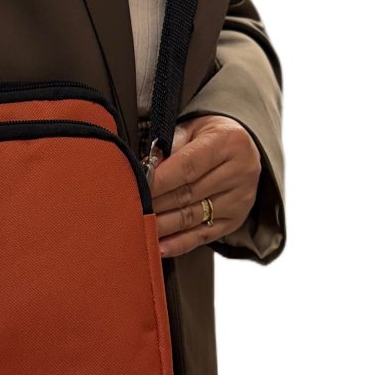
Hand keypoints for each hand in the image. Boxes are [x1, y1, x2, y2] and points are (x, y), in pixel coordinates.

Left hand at [150, 113, 261, 257]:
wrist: (245, 150)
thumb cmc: (212, 137)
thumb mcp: (194, 128)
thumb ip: (170, 145)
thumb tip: (145, 167)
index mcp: (229, 143)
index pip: (187, 166)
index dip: (159, 180)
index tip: (136, 188)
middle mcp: (239, 172)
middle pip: (188, 194)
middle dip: (155, 203)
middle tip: (128, 209)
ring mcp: (239, 200)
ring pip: (192, 217)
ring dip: (162, 225)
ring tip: (137, 227)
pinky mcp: (235, 220)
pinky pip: (202, 236)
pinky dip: (178, 244)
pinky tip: (159, 247)